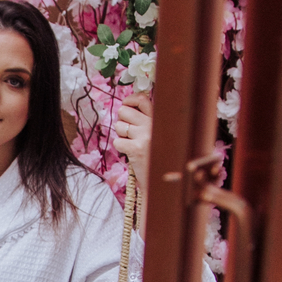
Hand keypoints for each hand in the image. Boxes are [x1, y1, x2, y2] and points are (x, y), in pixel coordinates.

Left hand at [113, 91, 151, 234]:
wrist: (164, 182)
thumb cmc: (161, 159)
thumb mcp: (159, 136)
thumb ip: (148, 122)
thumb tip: (127, 108)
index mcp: (160, 120)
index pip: (142, 99)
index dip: (130, 100)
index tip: (126, 105)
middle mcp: (154, 125)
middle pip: (124, 111)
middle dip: (122, 120)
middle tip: (129, 132)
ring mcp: (145, 136)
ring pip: (119, 126)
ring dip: (121, 135)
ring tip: (132, 144)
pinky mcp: (136, 149)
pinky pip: (117, 141)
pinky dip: (121, 148)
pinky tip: (131, 154)